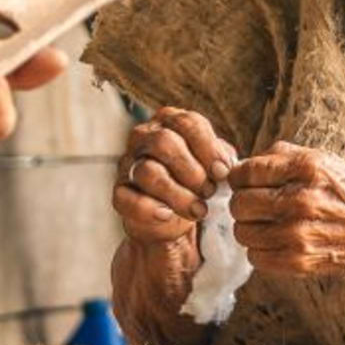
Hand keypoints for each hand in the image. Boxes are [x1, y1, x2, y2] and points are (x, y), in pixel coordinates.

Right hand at [114, 106, 232, 249]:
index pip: (187, 123)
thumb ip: (220, 158)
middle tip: (209, 192)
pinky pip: (128, 199)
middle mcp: (144, 137)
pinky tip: (167, 216)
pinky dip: (150, 209)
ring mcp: (128, 165)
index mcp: (170, 122)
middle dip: (193, 171)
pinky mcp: (119, 193)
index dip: (208, 149)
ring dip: (178, 195)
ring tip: (198, 211)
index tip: (222, 172)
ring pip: (148, 172)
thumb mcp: (212, 165)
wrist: (174, 222)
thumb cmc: (196, 183)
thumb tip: (225, 166)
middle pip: (164, 142)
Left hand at [228, 145, 344, 277]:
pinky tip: (278, 242)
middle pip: (239, 204)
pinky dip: (261, 251)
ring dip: (251, 228)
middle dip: (243, 203)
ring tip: (269, 224)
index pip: (246, 172)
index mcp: (306, 169)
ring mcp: (299, 234)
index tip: (245, 182)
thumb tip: (242, 164)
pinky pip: (255, 258)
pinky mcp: (299, 261)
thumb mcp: (325, 161)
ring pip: (243, 232)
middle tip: (256, 205)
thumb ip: (283, 156)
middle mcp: (301, 200)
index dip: (239, 177)